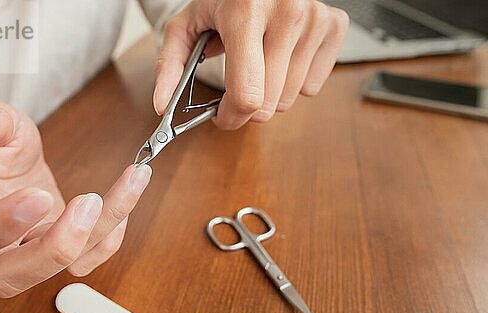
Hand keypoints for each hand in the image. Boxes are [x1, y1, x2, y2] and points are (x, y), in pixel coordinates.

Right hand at [0, 99, 151, 296]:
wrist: (1, 165)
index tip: (38, 196)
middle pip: (6, 279)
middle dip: (54, 248)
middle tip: (89, 203)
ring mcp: (21, 258)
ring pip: (59, 268)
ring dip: (101, 230)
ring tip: (130, 181)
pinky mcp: (53, 254)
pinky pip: (85, 262)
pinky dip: (111, 238)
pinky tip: (124, 199)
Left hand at [154, 0, 348, 129]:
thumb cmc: (223, 0)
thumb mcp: (188, 24)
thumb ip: (170, 65)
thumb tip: (162, 105)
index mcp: (245, 12)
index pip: (247, 94)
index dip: (230, 117)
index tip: (221, 116)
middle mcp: (287, 12)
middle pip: (269, 105)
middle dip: (247, 105)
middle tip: (238, 83)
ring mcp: (314, 19)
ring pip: (290, 100)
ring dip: (270, 93)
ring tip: (259, 62)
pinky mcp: (334, 26)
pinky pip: (313, 86)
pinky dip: (295, 81)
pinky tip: (282, 56)